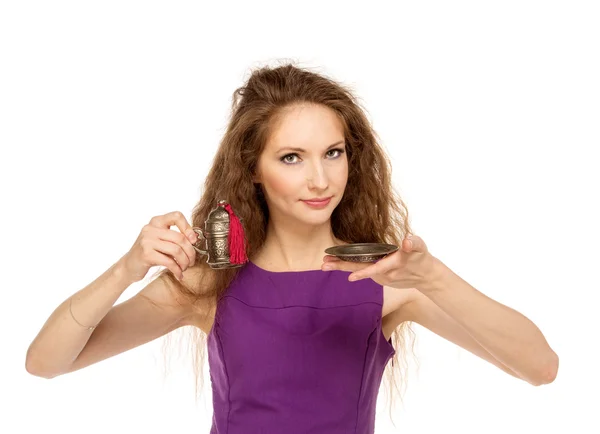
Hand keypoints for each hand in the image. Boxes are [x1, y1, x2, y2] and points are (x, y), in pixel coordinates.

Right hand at [120, 211, 198, 281]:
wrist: (129, 266)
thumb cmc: (149, 253)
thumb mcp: (161, 241)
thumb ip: (175, 237)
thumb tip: (195, 238)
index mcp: (156, 222)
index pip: (176, 216)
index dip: (188, 228)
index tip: (193, 241)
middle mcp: (150, 229)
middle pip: (180, 237)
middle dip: (190, 252)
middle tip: (192, 261)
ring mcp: (147, 241)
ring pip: (176, 250)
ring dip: (185, 262)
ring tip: (185, 268)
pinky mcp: (146, 254)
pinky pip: (169, 262)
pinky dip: (177, 270)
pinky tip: (179, 275)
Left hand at [321, 235, 435, 289]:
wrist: (426, 276)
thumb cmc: (422, 259)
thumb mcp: (421, 249)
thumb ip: (414, 243)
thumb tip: (407, 241)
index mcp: (392, 265)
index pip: (375, 268)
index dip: (363, 272)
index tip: (350, 276)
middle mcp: (383, 272)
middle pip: (360, 269)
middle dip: (341, 267)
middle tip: (323, 265)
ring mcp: (379, 276)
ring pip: (358, 269)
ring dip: (341, 267)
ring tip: (324, 264)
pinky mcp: (378, 276)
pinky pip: (361, 269)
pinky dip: (348, 266)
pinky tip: (336, 263)